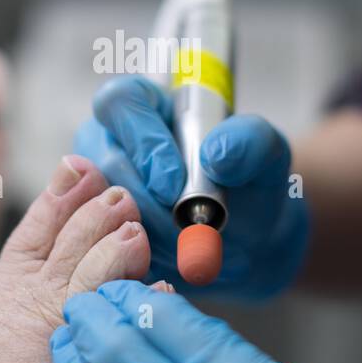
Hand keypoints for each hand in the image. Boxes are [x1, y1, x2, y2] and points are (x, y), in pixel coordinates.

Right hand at [74, 75, 308, 297]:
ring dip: (148, 234)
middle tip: (186, 226)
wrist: (248, 240)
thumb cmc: (248, 184)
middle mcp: (109, 141)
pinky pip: (99, 247)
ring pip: (98, 209)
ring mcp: (95, 187)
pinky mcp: (95, 230)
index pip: (120, 101)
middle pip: (104, 163)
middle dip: (148, 202)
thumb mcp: (266, 154)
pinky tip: (172, 261)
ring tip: (189, 243)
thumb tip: (216, 153)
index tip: (174, 184)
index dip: (142, 141)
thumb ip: (250, 142)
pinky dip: (138, 260)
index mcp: (145, 104)